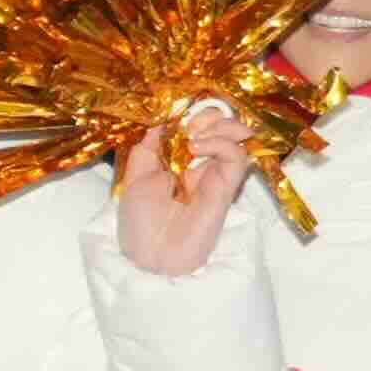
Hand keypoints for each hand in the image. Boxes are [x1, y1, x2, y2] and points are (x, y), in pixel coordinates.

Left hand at [109, 101, 241, 277]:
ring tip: (195, 136)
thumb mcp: (134, 177)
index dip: (188, 115)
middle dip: (207, 115)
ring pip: (237, 137)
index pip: (196, 125)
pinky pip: (237, 158)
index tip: (172, 117)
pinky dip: (221, 144)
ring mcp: (215, 175)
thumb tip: (161, 121)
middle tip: (189, 126)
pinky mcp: (226, 188)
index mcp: (178, 160)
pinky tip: (198, 148)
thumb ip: (147, 148)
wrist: (150, 256)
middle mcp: (200, 164)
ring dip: (219, 125)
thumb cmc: (139, 221)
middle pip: (222, 126)